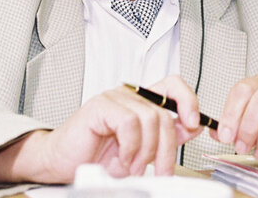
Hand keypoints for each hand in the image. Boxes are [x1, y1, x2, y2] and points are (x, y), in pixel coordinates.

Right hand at [0, 75, 202, 184]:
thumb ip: (165, 136)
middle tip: (160, 171)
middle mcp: (129, 96)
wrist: (61, 162)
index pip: (173, 85)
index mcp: (140, 101)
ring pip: (149, 118)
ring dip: (145, 152)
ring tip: (132, 167)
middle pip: (164, 113)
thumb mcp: (140, 150)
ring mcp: (114, 98)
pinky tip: (120, 159)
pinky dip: (129, 147)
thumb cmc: (95, 156)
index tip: (195, 123)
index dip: (188, 100)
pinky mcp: (100, 106)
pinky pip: (129, 122)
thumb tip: (192, 127)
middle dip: (167, 149)